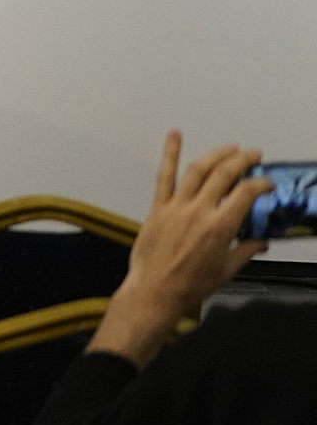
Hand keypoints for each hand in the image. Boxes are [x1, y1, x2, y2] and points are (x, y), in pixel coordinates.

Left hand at [92, 132, 269, 364]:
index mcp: (220, 226)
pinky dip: (169, 153)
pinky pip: (164, 176)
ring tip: (231, 148)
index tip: (267, 182)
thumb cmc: (194, 283)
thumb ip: (246, 250)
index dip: (260, 183)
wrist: (157, 289)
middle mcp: (199, 210)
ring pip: (198, 170)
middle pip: (224, 174)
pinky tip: (175, 134)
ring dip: (216, 154)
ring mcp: (177, 205)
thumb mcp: (228, 269)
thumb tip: (262, 241)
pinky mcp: (158, 206)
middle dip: (242, 160)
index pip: (246, 193)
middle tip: (254, 155)